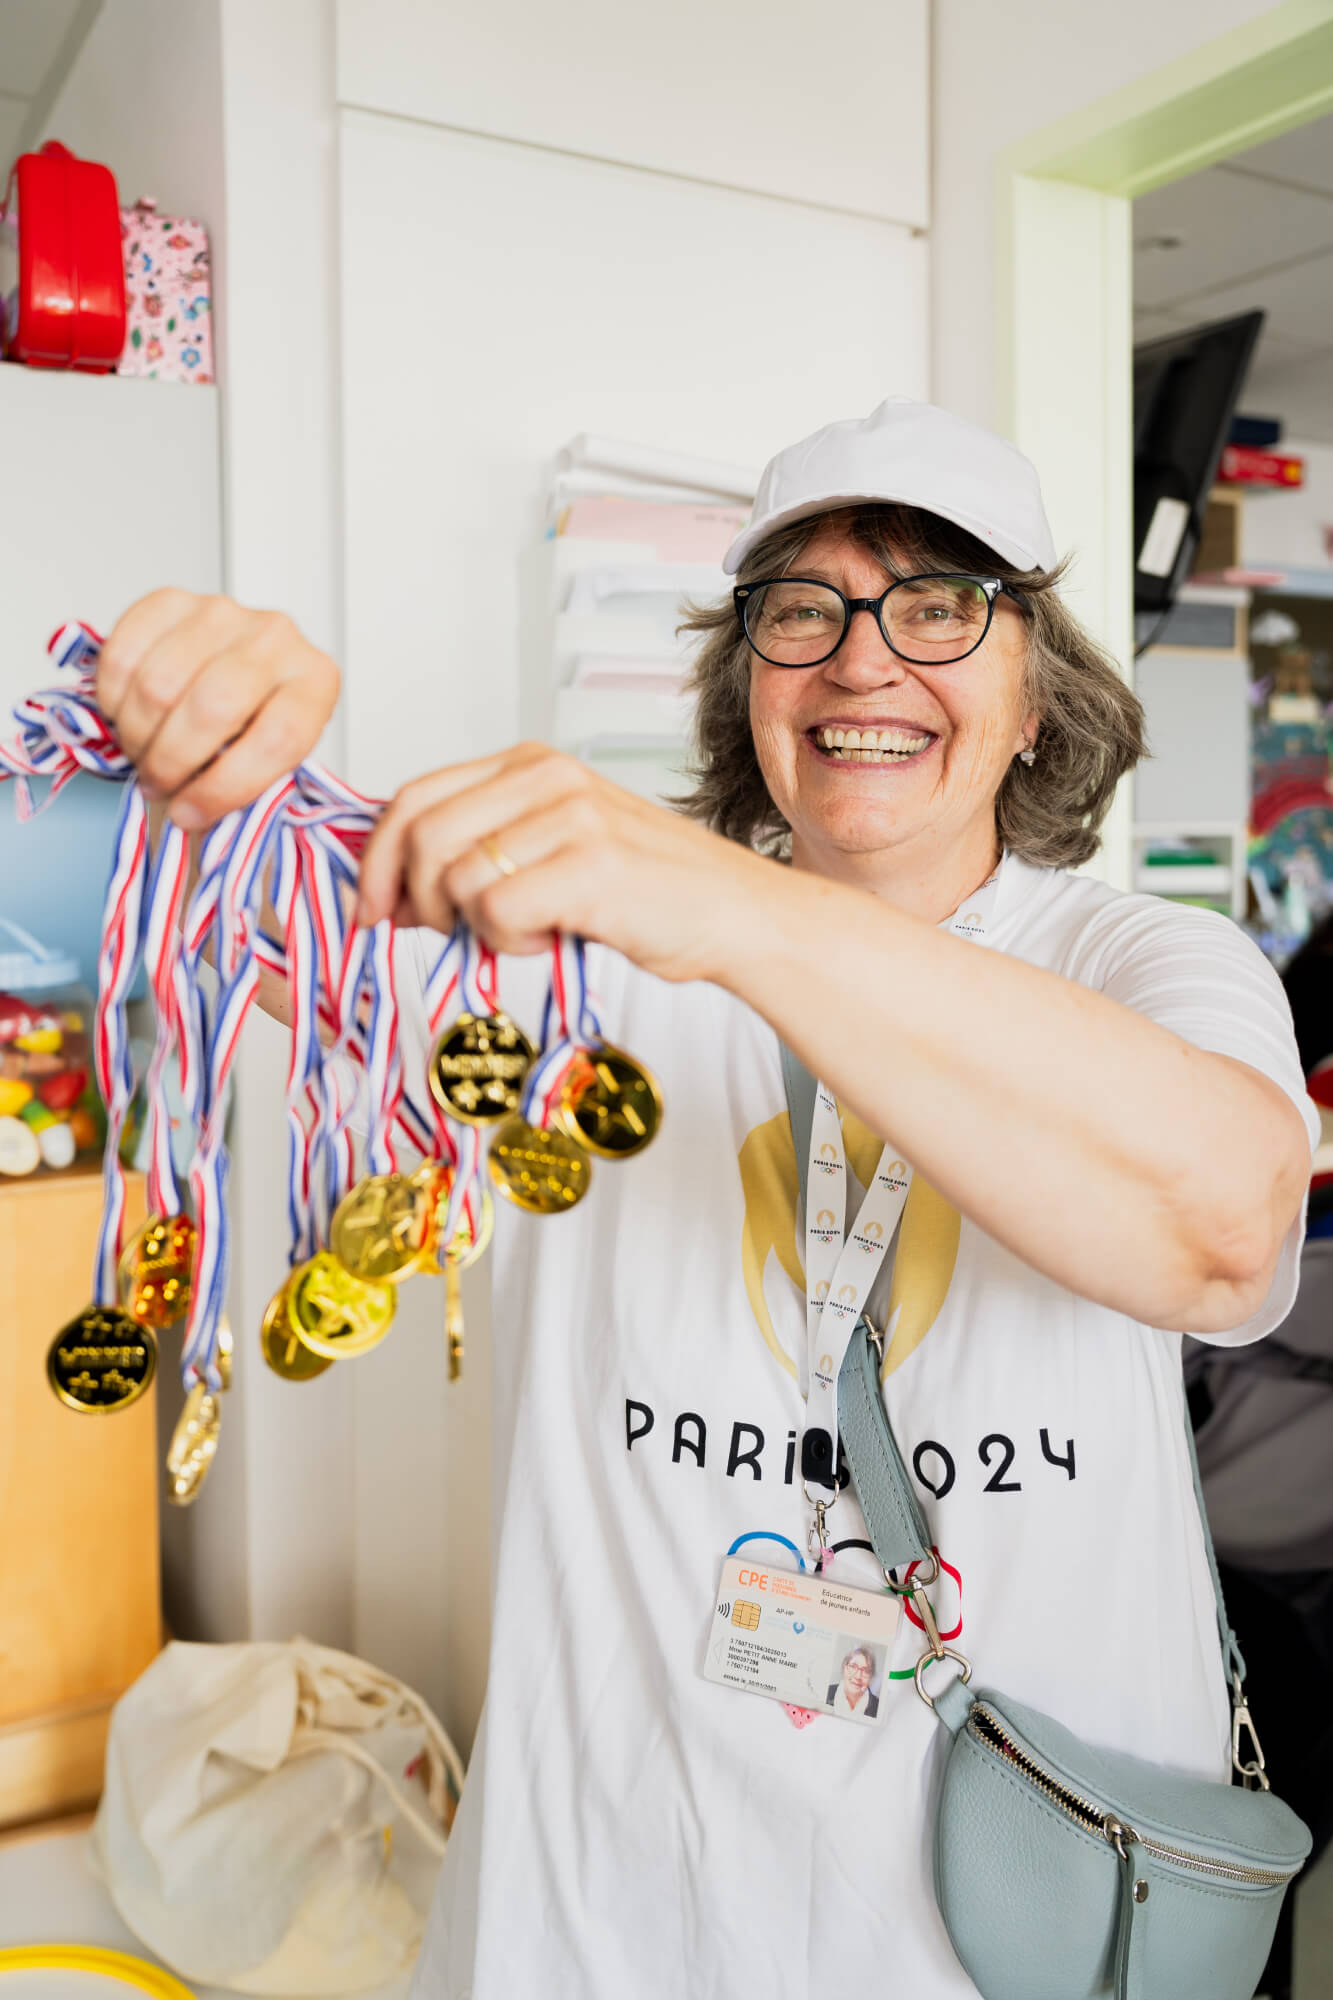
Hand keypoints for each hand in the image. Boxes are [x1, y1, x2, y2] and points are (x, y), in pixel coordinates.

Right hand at [96, 589, 339, 826]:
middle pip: (211, 709)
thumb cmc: (254, 722)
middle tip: (157, 785)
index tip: (190, 814)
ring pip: (160, 686)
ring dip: (137, 735)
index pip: (276, 739)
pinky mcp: (171, 600)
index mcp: (316, 682)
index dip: (225, 788)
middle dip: (171, 763)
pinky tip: (124, 715)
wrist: (234, 670)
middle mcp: (276, 637)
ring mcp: (222, 612)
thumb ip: (243, 784)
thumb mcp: (270, 761)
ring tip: (141, 753)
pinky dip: (112, 698)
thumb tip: (187, 814)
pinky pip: (124, 654)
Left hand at [356, 742, 777, 984]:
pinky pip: (497, 910)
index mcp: (527, 764)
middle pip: (420, 834)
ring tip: (527, 931)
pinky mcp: (590, 863)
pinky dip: (511, 942)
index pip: (414, 798)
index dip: (375, 861)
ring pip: (456, 877)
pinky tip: (551, 938)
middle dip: (413, 898)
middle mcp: (545, 776)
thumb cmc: (641, 892)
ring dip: (476, 926)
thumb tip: (388, 894)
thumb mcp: (550, 851)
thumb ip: (479, 854)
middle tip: (444, 932)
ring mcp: (569, 815)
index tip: (371, 912)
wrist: (733, 915)